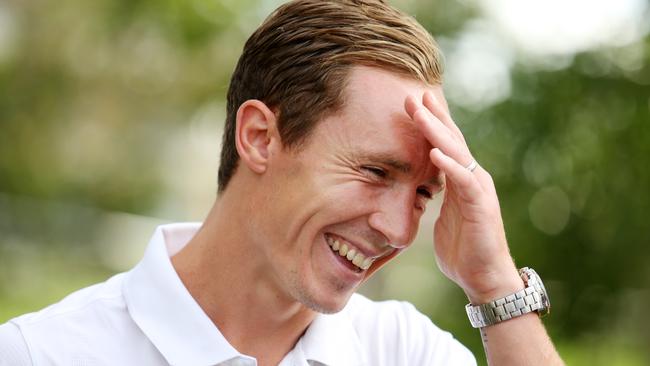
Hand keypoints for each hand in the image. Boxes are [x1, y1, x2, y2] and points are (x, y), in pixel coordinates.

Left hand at [404, 91, 521, 302]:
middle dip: (433, 117)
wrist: (484, 278)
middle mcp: (472, 178)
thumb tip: (409, 192)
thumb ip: (430, 199)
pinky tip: (435, 153)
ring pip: (457, 153)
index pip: (444, 145)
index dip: (430, 123)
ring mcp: (478, 190)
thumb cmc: (462, 250)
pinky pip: (465, 181)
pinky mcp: (481, 206)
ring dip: (437, 132)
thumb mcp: (441, 217)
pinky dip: (450, 166)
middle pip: (451, 140)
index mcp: (461, 180)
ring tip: (421, 113)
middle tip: (414, 95)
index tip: (413, 103)